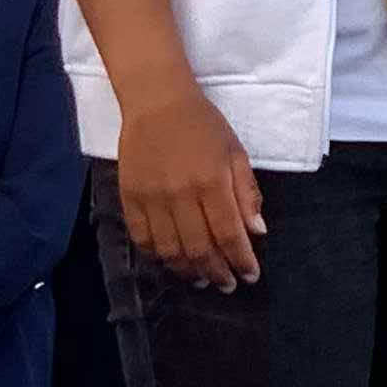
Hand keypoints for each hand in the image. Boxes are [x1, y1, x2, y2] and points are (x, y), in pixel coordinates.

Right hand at [116, 77, 265, 287]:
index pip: (228, 234)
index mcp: (212, 182)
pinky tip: (172, 261)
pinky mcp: (129, 197)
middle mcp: (181, 194)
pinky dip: (158, 257)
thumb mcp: (236, 152)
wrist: (156, 101)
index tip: (250, 276)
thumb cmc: (203, 125)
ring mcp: (152, 198)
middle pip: (199, 249)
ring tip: (201, 279)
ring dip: (188, 272)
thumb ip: (247, 193)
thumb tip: (257, 232)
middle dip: (217, 273)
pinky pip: (142, 238)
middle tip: (227, 284)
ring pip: (170, 251)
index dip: (241, 261)